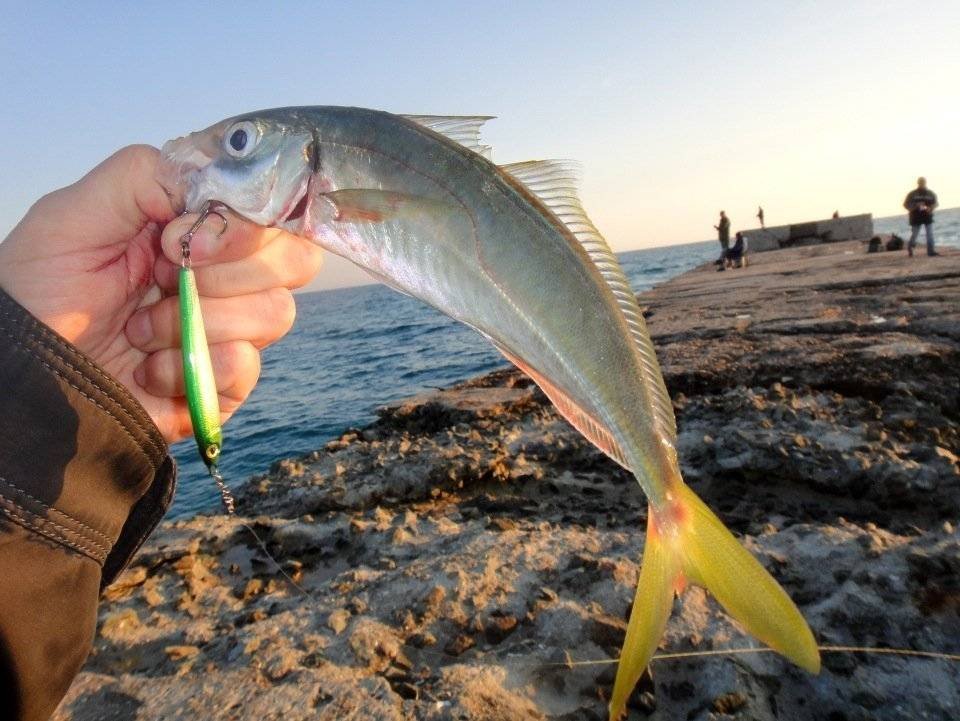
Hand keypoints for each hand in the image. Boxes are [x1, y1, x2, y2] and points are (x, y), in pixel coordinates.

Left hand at [0, 145, 322, 442]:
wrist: (21, 377)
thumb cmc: (39, 293)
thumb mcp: (73, 215)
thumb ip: (142, 177)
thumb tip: (212, 184)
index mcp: (200, 229)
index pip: (273, 212)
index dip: (241, 225)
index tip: (177, 240)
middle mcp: (227, 277)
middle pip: (295, 259)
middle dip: (228, 271)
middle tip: (166, 280)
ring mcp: (231, 331)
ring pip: (275, 313)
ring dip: (197, 322)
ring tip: (140, 332)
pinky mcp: (226, 384)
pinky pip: (246, 367)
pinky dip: (189, 368)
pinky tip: (149, 371)